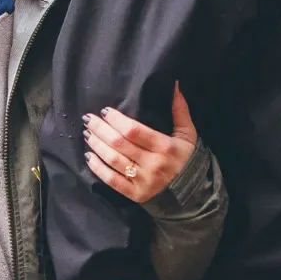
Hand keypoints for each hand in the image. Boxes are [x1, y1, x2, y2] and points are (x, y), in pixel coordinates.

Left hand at [83, 82, 197, 203]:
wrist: (192, 191)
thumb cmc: (186, 157)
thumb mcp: (188, 134)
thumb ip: (180, 110)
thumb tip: (174, 85)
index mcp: (165, 146)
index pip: (134, 130)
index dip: (116, 120)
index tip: (105, 111)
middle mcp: (153, 164)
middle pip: (119, 144)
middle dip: (100, 129)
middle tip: (89, 119)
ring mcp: (143, 181)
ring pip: (114, 160)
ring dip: (97, 145)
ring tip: (87, 134)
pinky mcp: (135, 194)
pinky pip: (112, 181)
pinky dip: (98, 169)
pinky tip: (89, 157)